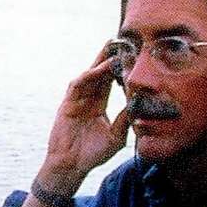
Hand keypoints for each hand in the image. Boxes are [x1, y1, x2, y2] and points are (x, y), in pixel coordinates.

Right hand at [39, 46, 128, 188]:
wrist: (72, 166)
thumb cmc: (92, 154)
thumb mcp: (116, 136)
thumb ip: (125, 120)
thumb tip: (139, 105)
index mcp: (98, 104)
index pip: (111, 81)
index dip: (120, 68)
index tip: (133, 56)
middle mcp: (87, 98)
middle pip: (100, 72)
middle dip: (110, 56)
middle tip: (123, 40)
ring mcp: (76, 99)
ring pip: (90, 74)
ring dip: (101, 60)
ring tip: (114, 47)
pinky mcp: (68, 103)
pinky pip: (79, 84)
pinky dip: (90, 74)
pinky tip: (102, 67)